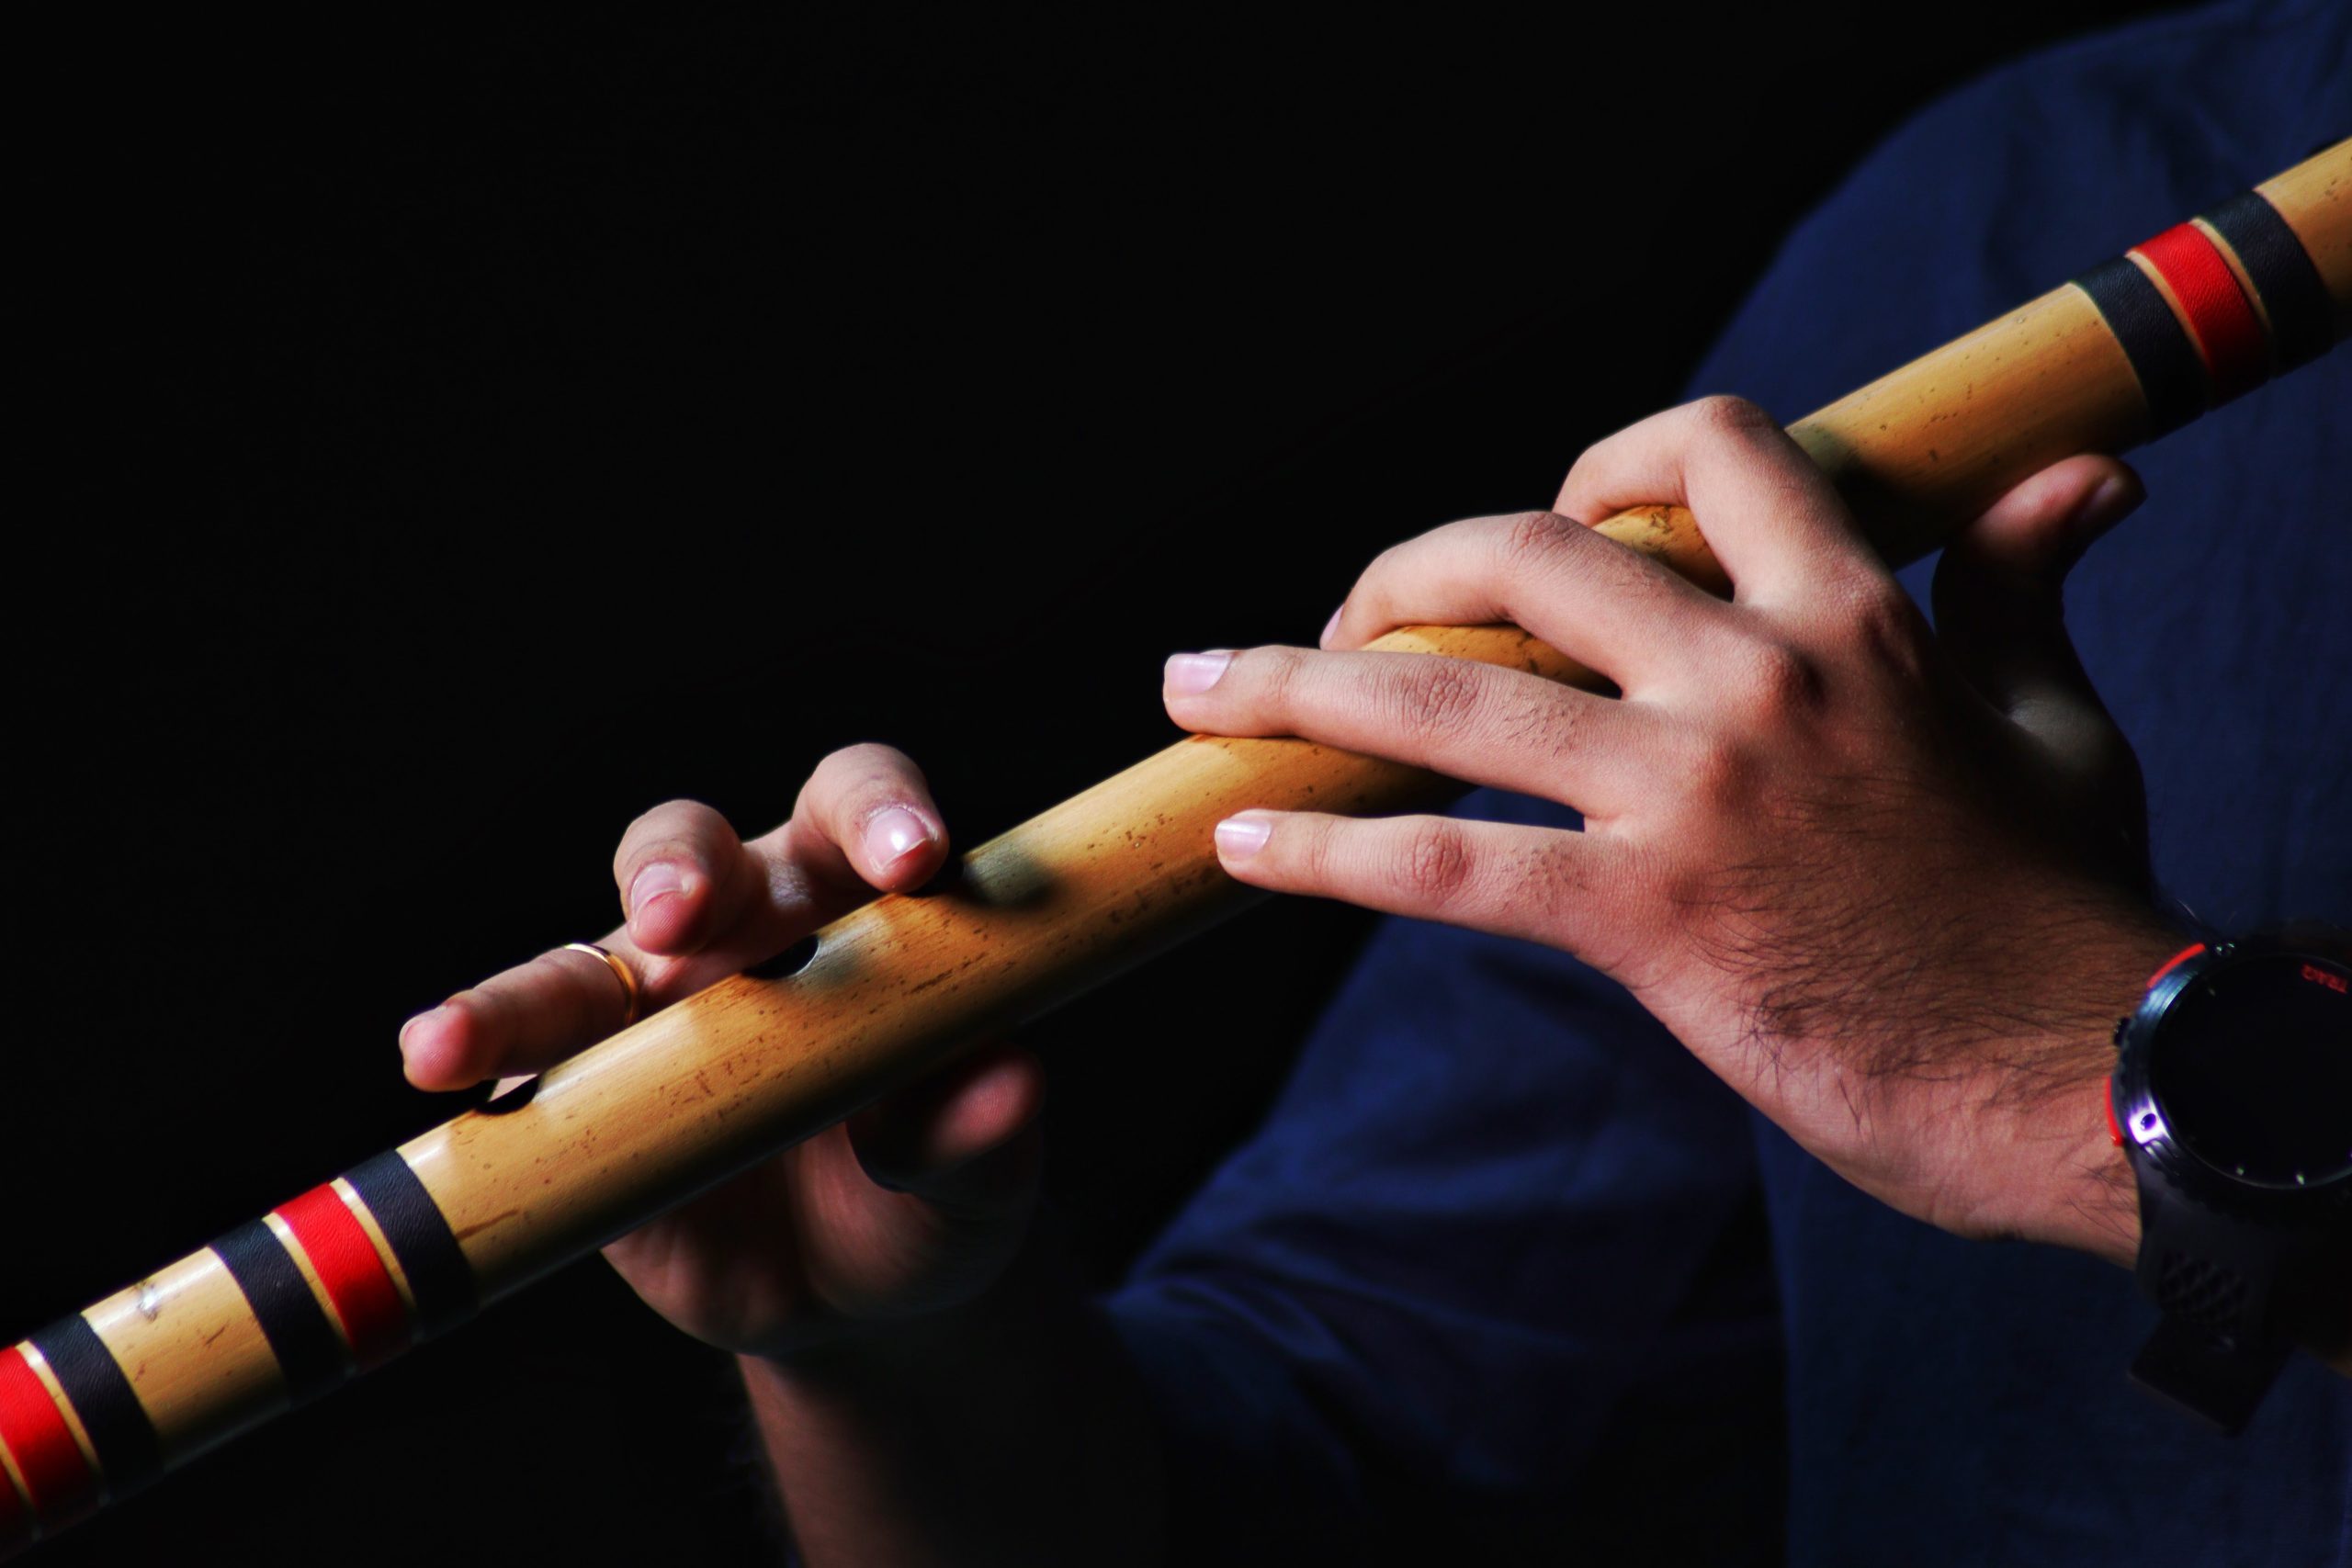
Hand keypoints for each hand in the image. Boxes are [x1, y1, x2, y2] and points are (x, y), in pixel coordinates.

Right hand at [397, 745, 1045, 1357]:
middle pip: (698, 847)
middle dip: (685, 867)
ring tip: (463, 1037)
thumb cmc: (936, 1192)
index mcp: (862, 903)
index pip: (862, 810)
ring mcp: (650, 1003)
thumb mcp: (981, 1179)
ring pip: (578, 959)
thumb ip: (983, 1130)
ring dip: (523, 992)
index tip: (911, 859)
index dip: (883, 815)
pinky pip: (517, 1063)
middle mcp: (747, 923)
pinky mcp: (578, 1087)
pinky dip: (472, 1060)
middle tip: (685, 913)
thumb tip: (1009, 1084)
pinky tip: (436, 1069)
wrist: (859, 1292)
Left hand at [1162, 397, 2182, 1263]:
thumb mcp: (2053, 719)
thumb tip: (2075, 477)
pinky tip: (1243, 849)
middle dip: (1399, 573)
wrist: (2087, 1078)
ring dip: (1293, 689)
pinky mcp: (1648, 919)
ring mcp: (1690, 795)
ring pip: (1448, 705)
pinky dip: (1328, 858)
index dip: (1611, 460)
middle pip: (1526, 555)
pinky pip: (1446, 870)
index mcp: (1853, 614)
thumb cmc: (2062, 904)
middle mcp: (1755, 677)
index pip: (1708, 449)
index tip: (1555, 514)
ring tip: (1193, 690)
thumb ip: (2019, 586)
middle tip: (1335, 621)